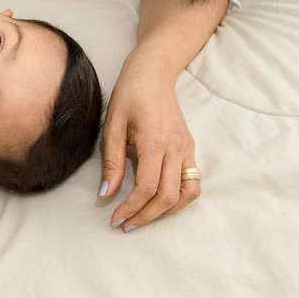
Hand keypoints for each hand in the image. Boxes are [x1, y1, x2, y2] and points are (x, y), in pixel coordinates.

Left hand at [99, 49, 200, 231]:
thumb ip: (111, 162)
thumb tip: (105, 194)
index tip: (115, 218)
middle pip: (168, 197)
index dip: (131, 208)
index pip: (147, 188)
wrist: (153, 73)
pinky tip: (159, 201)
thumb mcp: (113, 125)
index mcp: (155, 142)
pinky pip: (193, 182)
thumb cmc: (129, 95)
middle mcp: (176, 148)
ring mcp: (187, 149)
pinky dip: (179, 198)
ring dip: (167, 211)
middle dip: (146, 216)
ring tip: (144, 217)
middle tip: (125, 224)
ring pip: (187, 193)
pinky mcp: (190, 148)